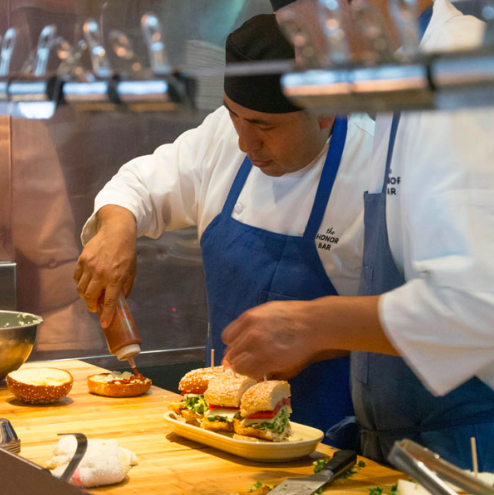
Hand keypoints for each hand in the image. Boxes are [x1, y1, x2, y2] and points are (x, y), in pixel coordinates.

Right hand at [74, 205, 136, 326]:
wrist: (116, 231)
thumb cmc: (127, 252)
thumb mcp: (131, 270)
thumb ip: (126, 286)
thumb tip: (120, 299)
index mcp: (115, 277)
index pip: (109, 301)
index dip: (107, 314)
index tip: (104, 324)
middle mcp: (101, 274)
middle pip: (90, 297)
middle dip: (92, 306)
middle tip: (95, 307)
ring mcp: (89, 266)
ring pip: (81, 288)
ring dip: (84, 296)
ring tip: (90, 296)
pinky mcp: (82, 260)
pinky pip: (76, 277)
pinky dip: (79, 283)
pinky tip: (85, 283)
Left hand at [221, 300, 319, 379]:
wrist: (312, 323)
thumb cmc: (292, 315)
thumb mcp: (267, 310)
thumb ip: (251, 323)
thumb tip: (240, 338)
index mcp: (248, 319)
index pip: (227, 338)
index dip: (233, 344)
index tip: (240, 348)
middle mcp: (250, 333)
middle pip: (232, 354)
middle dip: (238, 358)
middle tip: (249, 360)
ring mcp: (260, 348)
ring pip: (239, 366)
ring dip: (245, 369)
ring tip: (256, 366)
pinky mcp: (271, 361)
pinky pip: (253, 374)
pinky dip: (256, 375)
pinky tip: (264, 370)